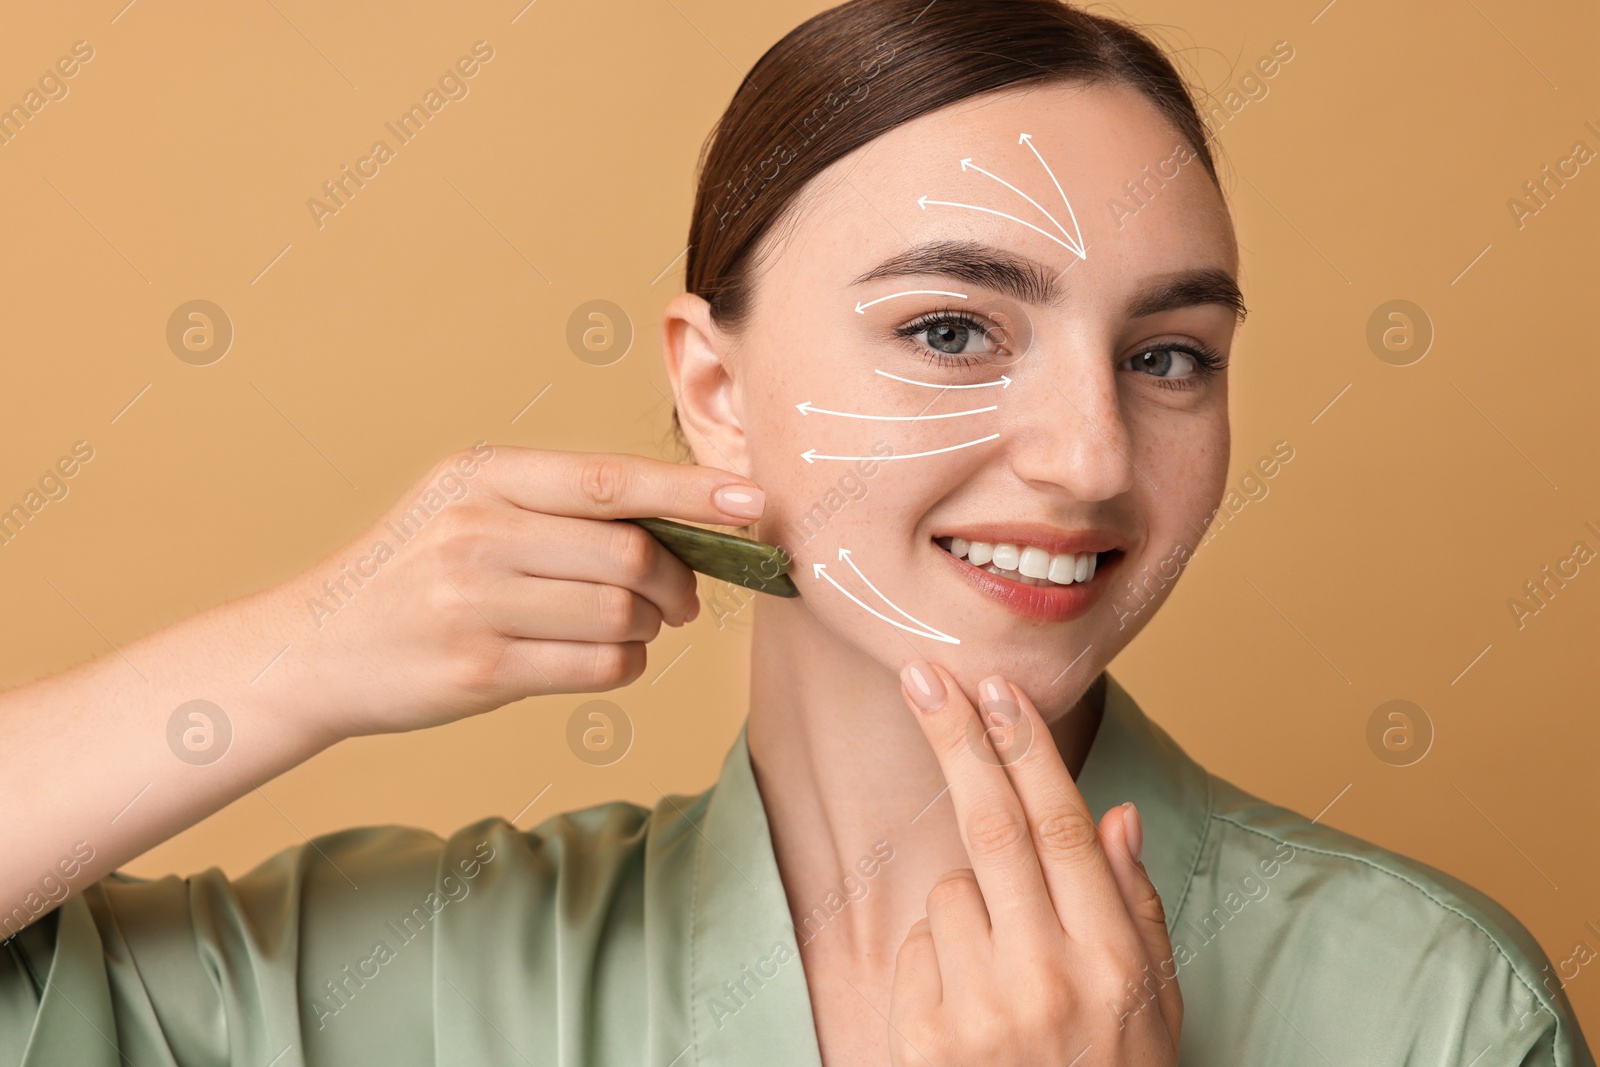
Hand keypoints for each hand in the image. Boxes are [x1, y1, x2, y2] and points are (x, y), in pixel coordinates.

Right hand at [276, 446, 764, 739]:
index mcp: (483, 476)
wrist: (315, 650)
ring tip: (627, 630)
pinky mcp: (479, 668)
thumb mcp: (466, 509)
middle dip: (677, 583)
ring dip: (647, 630)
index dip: (693, 490)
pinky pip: (599, 667)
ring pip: (622, 614)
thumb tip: (683, 526)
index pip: (613, 479)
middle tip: (680, 600)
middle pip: (631, 554)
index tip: (753, 502)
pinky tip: (605, 660)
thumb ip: (559, 508)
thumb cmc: (413, 576)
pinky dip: (625, 667)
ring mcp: (474, 601)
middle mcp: (477, 530)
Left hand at [889, 662, 1181, 1065]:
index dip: (1025, 749)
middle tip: (923, 677)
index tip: (996, 689)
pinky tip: (972, 1009)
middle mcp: (1049, 976)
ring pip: (951, 893)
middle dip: (956, 740)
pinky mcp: (927, 1039)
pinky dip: (938, 958)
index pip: (1061, 827)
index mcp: (1114, 960)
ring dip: (968, 908)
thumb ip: (1132, 906)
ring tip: (1004, 974)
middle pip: (992, 826)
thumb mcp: (1155, 1004)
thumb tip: (1111, 813)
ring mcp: (983, 1009)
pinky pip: (920, 948)